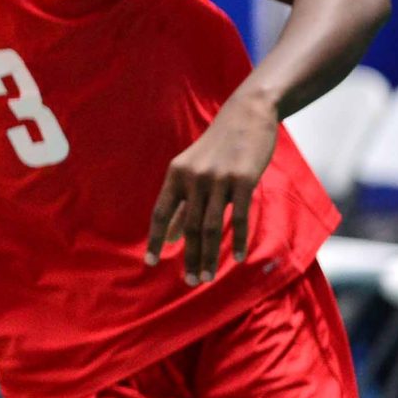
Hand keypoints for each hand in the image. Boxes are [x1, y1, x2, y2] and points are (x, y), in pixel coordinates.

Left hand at [146, 87, 279, 284]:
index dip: (155, 239)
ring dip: (208, 256)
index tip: (150, 262)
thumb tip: (169, 236)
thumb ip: (181, 202)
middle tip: (190, 282)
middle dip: (188, 257)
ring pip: (210, 227)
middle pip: (187, 226)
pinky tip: (238, 258)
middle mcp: (193, 178)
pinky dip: (238, 240)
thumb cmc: (218, 147)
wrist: (246, 115)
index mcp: (176, 175)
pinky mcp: (243, 180)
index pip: (160, 213)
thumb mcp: (192, 170)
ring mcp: (218, 179)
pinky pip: (239, 217)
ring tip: (207, 278)